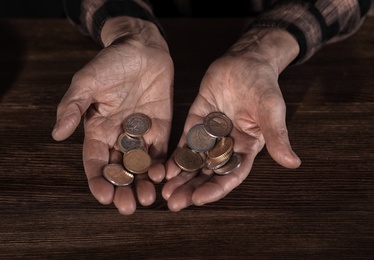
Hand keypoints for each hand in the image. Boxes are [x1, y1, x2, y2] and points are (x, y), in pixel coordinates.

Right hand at [52, 18, 173, 214]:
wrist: (142, 49)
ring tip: (148, 199)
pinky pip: (162, 152)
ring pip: (141, 166)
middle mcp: (119, 137)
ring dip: (143, 184)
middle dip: (123, 190)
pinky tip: (165, 178)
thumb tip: (57, 134)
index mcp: (98, 130)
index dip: (98, 180)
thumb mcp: (86, 82)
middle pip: (119, 170)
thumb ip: (72, 106)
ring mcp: (141, 134)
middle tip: (128, 207)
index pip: (95, 162)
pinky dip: (163, 166)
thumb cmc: (110, 63)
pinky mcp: (162, 129)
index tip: (103, 197)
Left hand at [163, 28, 301, 211]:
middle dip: (191, 189)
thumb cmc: (264, 86)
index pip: (230, 175)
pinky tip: (163, 169)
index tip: (199, 199)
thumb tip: (293, 163)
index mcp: (246, 149)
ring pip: (193, 162)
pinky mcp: (195, 122)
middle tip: (174, 204)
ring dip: (180, 178)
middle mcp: (226, 147)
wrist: (246, 62)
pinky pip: (184, 142)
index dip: (216, 189)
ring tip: (164, 192)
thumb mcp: (271, 112)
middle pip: (208, 174)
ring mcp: (209, 136)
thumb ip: (277, 137)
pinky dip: (174, 156)